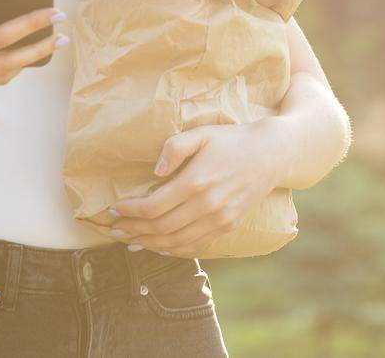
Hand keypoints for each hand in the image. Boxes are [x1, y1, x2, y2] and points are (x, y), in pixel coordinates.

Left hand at [104, 120, 291, 256]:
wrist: (271, 154)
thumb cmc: (231, 140)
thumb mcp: (202, 133)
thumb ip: (175, 147)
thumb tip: (155, 172)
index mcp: (196, 182)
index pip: (153, 207)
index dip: (129, 211)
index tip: (113, 210)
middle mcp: (207, 206)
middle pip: (160, 228)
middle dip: (133, 231)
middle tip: (113, 230)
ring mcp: (219, 219)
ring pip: (176, 243)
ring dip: (149, 245)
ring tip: (130, 242)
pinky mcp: (228, 226)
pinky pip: (195, 246)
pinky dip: (173, 251)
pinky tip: (159, 247)